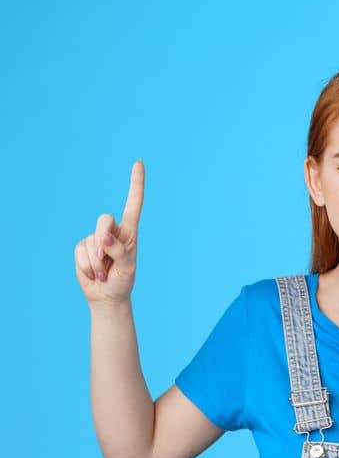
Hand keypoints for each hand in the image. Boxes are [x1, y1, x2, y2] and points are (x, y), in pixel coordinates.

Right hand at [75, 159, 143, 304]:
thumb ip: (118, 251)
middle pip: (103, 220)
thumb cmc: (123, 280)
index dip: (135, 184)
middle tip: (108, 260)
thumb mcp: (127, 267)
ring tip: (105, 271)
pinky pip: (80, 252)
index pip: (133, 204)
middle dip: (104, 240)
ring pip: (91, 240)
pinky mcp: (82, 247)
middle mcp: (112, 231)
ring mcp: (95, 239)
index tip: (139, 162)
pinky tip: (94, 274)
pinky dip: (87, 266)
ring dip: (97, 261)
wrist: (107, 296)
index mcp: (129, 232)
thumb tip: (103, 238)